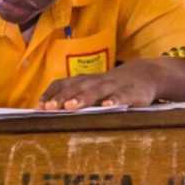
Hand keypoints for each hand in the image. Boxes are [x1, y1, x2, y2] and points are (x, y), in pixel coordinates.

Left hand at [39, 61, 159, 109]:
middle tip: (50, 108)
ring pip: (96, 91)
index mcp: (83, 81)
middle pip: (76, 88)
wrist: (144, 75)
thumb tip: (44, 110)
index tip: (39, 106)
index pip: (63, 85)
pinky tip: (108, 106)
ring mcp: (113, 86)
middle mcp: (95, 81)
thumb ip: (72, 96)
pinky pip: (122, 96)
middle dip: (62, 98)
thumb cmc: (109, 86)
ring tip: (71, 106)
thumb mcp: (90, 88)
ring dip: (83, 98)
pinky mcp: (132, 92)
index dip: (51, 94)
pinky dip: (115, 99)